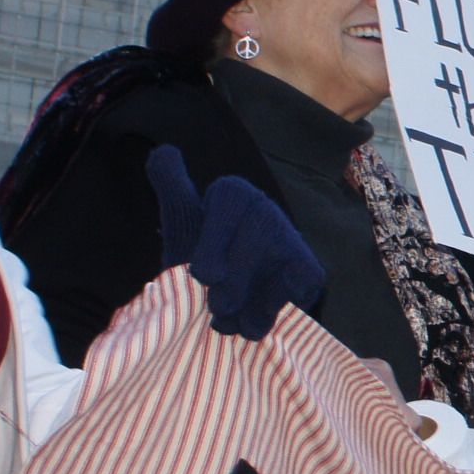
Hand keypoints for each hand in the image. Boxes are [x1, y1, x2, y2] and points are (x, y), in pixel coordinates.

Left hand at [148, 144, 323, 339]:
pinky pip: (298, 283)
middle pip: (259, 232)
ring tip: (228, 323)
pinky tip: (251, 321)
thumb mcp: (182, 224)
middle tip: (216, 307)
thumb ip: (171, 187)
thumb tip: (164, 151)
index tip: (203, 275)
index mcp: (232, 194)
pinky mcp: (310, 270)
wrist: (227, 298)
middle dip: (236, 277)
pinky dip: (271, 308)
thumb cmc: (202, 258)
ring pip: (280, 261)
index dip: (217, 242)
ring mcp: (290, 239)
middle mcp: (265, 209)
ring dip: (251, 300)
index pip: (229, 202)